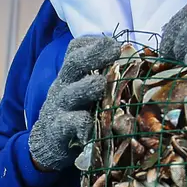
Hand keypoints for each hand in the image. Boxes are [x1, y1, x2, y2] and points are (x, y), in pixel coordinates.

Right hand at [28, 36, 120, 172]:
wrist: (47, 143)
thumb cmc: (76, 114)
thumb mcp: (84, 93)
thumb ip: (104, 81)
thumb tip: (139, 69)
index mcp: (72, 75)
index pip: (76, 49)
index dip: (93, 42)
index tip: (113, 42)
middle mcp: (63, 86)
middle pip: (74, 64)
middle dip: (94, 54)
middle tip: (114, 49)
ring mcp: (59, 107)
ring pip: (71, 93)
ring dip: (86, 87)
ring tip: (100, 84)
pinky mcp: (58, 130)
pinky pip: (69, 124)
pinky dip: (80, 124)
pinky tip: (90, 127)